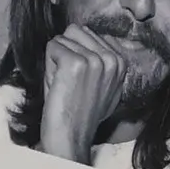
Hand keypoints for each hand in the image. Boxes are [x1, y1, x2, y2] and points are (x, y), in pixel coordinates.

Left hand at [39, 26, 138, 163]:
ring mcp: (95, 60)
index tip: (81, 82)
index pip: (89, 33)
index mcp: (120, 63)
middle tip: (70, 82)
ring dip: (57, 59)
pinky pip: (53, 46)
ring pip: (63, 39)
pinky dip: (49, 64)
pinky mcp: (76, 63)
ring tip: (64, 84)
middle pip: (75, 32)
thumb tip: (90, 38)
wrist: (70, 137)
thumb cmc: (80, 114)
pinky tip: (58, 84)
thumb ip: (101, 63)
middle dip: (66, 53)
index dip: (77, 54)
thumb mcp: (102, 86)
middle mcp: (112, 59)